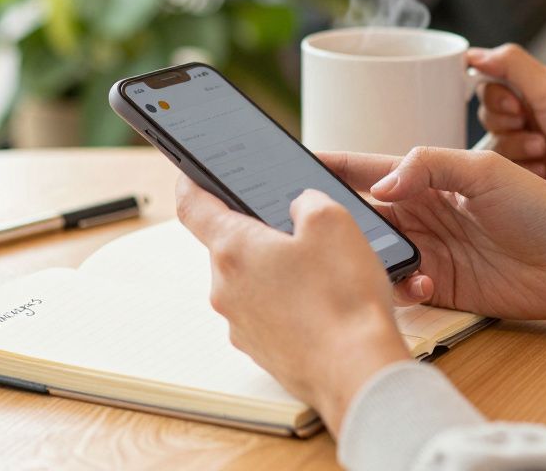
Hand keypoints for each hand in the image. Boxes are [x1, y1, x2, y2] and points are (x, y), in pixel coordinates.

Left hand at [175, 178, 409, 433]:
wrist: (357, 372)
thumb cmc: (343, 299)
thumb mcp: (334, 221)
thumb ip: (307, 201)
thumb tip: (299, 207)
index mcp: (233, 249)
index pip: (193, 206)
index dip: (190, 183)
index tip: (189, 174)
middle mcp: (226, 289)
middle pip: (230, 246)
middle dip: (260, 234)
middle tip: (298, 230)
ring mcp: (241, 324)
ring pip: (252, 282)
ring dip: (277, 272)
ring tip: (322, 275)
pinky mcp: (261, 350)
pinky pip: (267, 314)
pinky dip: (288, 304)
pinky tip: (322, 306)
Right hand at [321, 147, 545, 320]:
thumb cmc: (542, 206)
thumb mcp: (483, 171)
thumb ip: (427, 166)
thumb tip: (379, 187)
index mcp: (428, 177)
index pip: (366, 168)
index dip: (330, 165)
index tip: (290, 163)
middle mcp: (422, 213)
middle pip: (361, 214)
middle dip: (336, 220)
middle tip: (312, 228)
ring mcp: (430, 251)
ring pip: (376, 254)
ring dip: (369, 259)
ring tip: (370, 261)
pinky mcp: (441, 287)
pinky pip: (402, 288)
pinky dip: (402, 288)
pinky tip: (422, 285)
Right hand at [470, 45, 545, 220]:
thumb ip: (511, 65)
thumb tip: (472, 53)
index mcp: (540, 91)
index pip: (491, 87)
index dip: (496, 100)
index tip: (517, 109)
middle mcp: (535, 118)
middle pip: (488, 118)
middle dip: (507, 128)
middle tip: (538, 135)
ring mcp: (534, 149)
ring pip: (494, 148)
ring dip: (516, 150)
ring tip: (545, 156)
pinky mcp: (534, 180)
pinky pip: (506, 174)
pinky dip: (522, 172)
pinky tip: (545, 175)